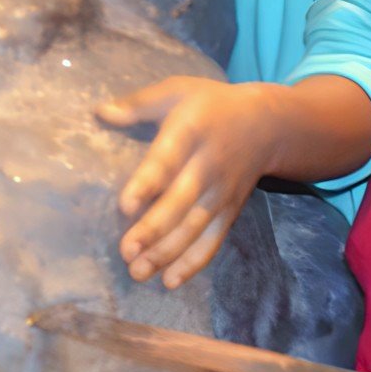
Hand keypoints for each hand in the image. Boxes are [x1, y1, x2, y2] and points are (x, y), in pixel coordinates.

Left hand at [97, 73, 278, 283]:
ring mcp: (222, 192)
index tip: (125, 206)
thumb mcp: (178, 90)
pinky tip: (170, 281)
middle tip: (126, 252)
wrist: (270, 123)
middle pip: (182, 202)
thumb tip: (100, 113)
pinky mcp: (231, 211)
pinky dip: (194, 262)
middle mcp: (208, 165)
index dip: (147, 183)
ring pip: (195, 227)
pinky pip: (213, 239)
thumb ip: (139, 103)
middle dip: (154, 229)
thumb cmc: (212, 104)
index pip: (167, 160)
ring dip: (168, 253)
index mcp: (191, 131)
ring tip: (138, 272)